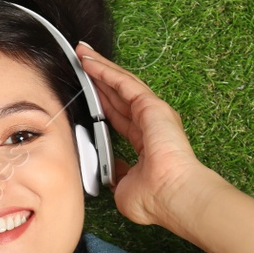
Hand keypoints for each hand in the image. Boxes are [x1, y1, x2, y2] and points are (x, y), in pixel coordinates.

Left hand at [76, 42, 207, 227]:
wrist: (171, 195)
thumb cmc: (155, 199)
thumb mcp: (124, 188)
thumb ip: (117, 175)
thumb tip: (111, 173)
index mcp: (145, 145)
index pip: (118, 117)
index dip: (102, 103)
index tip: (89, 93)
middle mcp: (150, 125)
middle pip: (118, 95)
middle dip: (99, 78)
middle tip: (82, 61)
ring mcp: (152, 113)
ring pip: (121, 84)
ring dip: (101, 68)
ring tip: (83, 53)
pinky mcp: (151, 106)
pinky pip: (123, 83)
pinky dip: (105, 71)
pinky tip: (90, 62)